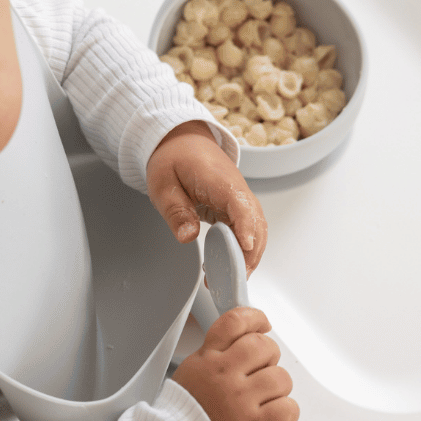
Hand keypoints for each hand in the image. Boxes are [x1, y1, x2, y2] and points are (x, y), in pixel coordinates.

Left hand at [146, 120, 266, 275]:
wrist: (181, 140)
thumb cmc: (173, 159)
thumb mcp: (163, 185)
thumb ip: (176, 211)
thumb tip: (188, 236)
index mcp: (221, 181)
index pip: (242, 206)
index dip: (246, 228)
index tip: (244, 248)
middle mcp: (238, 190)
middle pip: (256, 224)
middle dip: (249, 254)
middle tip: (232, 279)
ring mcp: (240, 199)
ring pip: (256, 230)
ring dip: (249, 255)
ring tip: (230, 278)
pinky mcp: (237, 207)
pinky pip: (247, 230)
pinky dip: (243, 249)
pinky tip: (229, 265)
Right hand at [172, 306, 297, 420]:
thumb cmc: (185, 414)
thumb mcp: (191, 370)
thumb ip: (216, 353)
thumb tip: (242, 339)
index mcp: (208, 358)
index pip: (235, 322)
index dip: (254, 318)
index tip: (262, 324)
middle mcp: (225, 375)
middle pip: (264, 346)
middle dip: (268, 357)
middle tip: (260, 371)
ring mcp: (241, 400)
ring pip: (281, 377)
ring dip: (277, 387)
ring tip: (262, 398)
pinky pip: (288, 409)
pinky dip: (285, 412)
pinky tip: (271, 415)